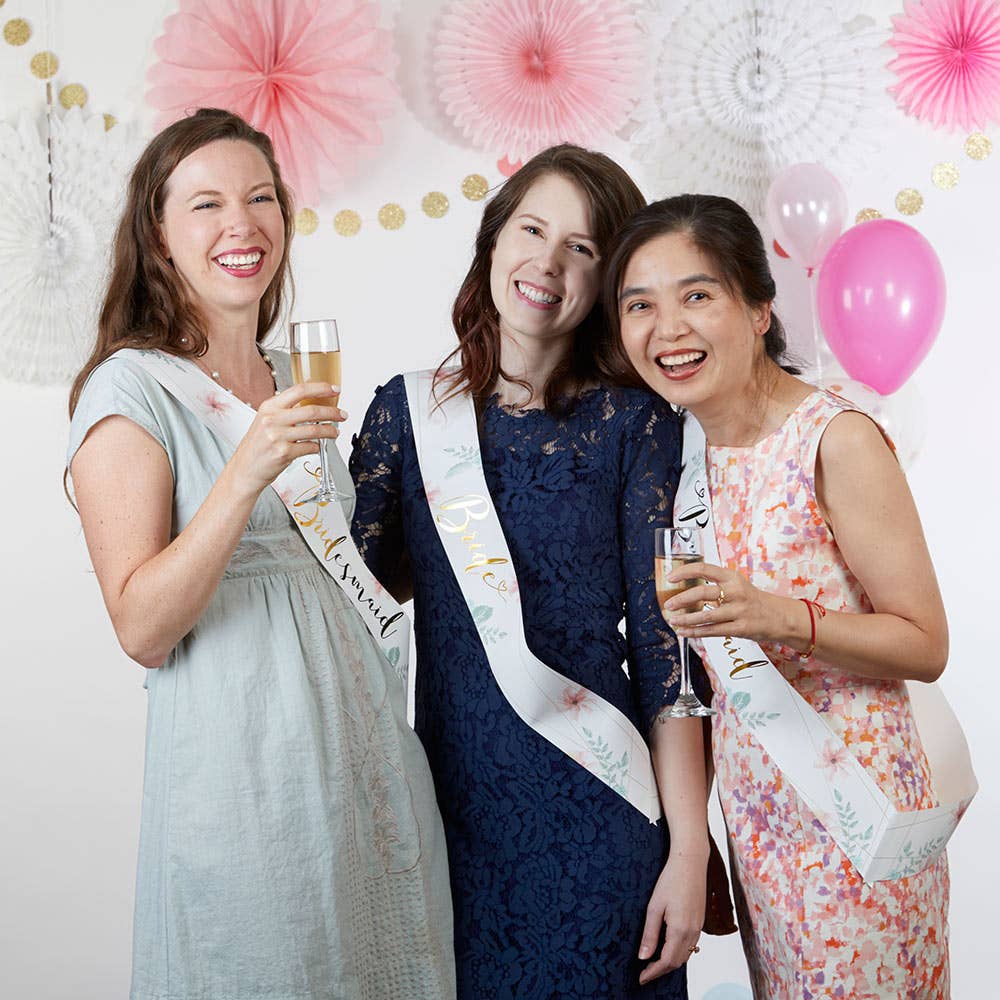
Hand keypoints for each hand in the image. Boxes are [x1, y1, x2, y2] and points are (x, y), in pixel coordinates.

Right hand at [228, 382, 345, 495]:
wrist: (244, 470)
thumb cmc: (257, 446)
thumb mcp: (266, 422)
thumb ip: (286, 412)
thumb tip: (313, 405)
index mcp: (269, 407)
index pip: (299, 390)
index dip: (321, 388)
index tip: (335, 390)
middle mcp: (272, 419)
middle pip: (311, 411)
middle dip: (332, 413)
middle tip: (342, 414)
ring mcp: (277, 436)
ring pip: (314, 430)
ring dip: (329, 431)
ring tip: (334, 433)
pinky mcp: (283, 453)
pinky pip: (309, 447)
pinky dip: (317, 447)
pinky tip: (317, 447)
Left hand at [637, 850, 705, 984]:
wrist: (691, 863)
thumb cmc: (671, 880)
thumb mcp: (654, 907)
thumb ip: (650, 934)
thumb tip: (643, 957)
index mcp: (680, 930)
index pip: (666, 961)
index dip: (653, 972)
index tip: (641, 978)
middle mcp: (692, 933)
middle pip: (677, 962)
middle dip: (661, 970)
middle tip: (645, 972)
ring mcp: (698, 928)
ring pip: (685, 955)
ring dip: (670, 962)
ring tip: (653, 963)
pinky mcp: (700, 921)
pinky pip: (691, 945)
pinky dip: (679, 952)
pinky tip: (668, 948)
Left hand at [662, 560, 793, 644]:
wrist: (780, 617)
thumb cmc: (754, 600)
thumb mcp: (738, 584)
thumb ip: (716, 584)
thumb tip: (686, 587)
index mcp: (732, 577)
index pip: (704, 568)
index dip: (684, 572)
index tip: (670, 578)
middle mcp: (736, 592)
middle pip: (702, 593)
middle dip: (681, 599)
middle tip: (668, 604)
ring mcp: (739, 611)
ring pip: (705, 616)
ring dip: (686, 619)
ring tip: (673, 620)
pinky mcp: (741, 629)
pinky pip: (712, 631)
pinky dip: (695, 632)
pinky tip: (684, 632)